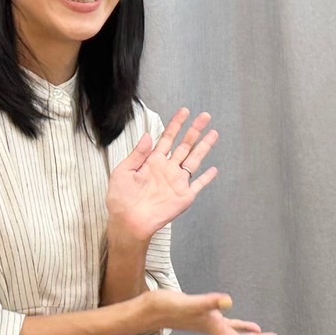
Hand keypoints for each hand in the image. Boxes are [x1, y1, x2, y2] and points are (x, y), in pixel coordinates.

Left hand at [107, 108, 218, 242]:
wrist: (128, 223)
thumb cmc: (121, 199)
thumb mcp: (122, 172)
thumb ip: (137, 154)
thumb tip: (148, 135)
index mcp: (153, 161)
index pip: (168, 138)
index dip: (176, 124)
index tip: (184, 111)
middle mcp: (168, 169)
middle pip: (185, 145)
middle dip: (195, 130)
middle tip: (205, 116)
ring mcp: (177, 182)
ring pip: (195, 159)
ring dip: (204, 147)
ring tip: (214, 133)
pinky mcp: (184, 197)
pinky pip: (198, 185)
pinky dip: (207, 178)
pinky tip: (214, 169)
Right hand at [145, 289, 285, 334]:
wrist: (147, 309)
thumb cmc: (165, 306)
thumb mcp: (189, 302)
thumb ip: (208, 302)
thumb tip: (229, 301)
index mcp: (214, 329)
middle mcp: (214, 330)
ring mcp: (211, 325)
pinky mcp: (207, 318)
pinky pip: (230, 325)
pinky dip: (242, 326)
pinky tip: (252, 327)